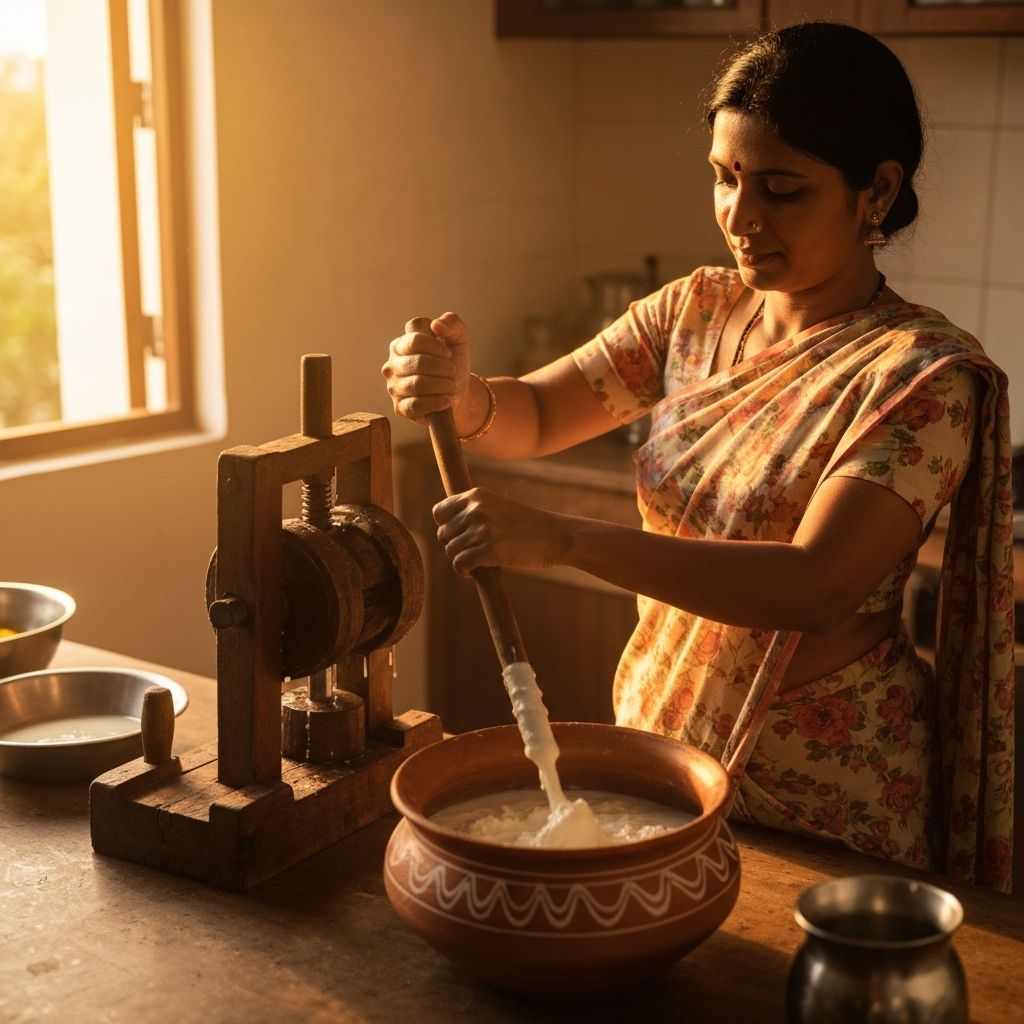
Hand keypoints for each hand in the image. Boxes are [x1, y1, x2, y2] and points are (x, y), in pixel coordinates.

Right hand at [381, 312, 471, 424]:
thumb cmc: (454, 362)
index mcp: (402, 344)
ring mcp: (394, 387)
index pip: (414, 339)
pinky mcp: (400, 408)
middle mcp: (393, 364)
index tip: (448, 354)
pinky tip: (446, 400)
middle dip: (444, 368)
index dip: (437, 347)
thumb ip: (452, 323)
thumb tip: (436, 325)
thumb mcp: (459, 338)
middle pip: (418, 362)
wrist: (458, 393)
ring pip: (418, 384)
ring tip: (451, 385)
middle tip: (453, 372)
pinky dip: (437, 402)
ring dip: (443, 385)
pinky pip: (416, 405)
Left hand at [434, 487, 567, 575]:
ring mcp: (481, 529)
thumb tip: (445, 530)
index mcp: (476, 495)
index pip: (439, 512)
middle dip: (456, 546)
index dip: (446, 527)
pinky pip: (459, 565)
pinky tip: (477, 571)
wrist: (557, 536)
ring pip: (450, 551)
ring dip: (462, 560)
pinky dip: (464, 572)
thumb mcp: (498, 508)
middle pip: (443, 535)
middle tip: (475, 552)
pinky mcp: (488, 550)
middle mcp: (475, 509)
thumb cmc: (528, 526)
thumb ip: (474, 513)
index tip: (460, 536)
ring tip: (480, 561)